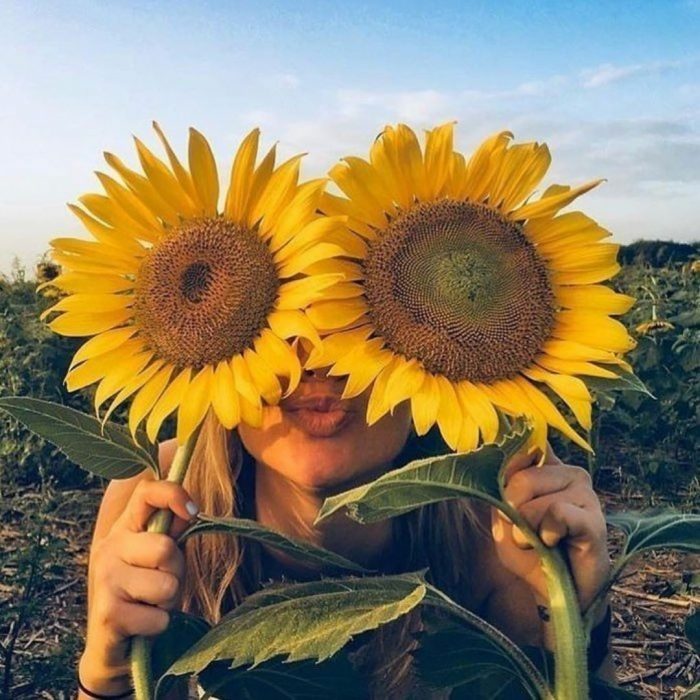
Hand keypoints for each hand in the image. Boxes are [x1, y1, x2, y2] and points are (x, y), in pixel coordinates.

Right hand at [79, 479, 196, 690]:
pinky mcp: (108, 614)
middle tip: (161, 584)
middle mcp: (110, 548)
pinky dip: (158, 625)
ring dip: (168, 602)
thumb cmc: (143, 593)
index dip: (172, 493)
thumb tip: (191, 510)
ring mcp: (105, 580)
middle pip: (166, 548)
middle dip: (175, 571)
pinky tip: (140, 625)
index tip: (193, 511)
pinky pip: (159, 617)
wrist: (110, 646)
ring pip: (166, 585)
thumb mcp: (160, 558)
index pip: (146, 493)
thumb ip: (173, 533)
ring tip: (150, 605)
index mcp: (125, 528)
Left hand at [490, 444, 609, 611]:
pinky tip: (554, 543)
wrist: (556, 593)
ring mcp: (585, 494)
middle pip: (521, 478)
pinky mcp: (594, 519)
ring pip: (536, 501)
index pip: (522, 446)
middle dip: (511, 512)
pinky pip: (557, 514)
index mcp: (545, 466)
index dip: (504, 468)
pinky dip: (547, 533)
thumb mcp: (502, 519)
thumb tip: (499, 463)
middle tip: (523, 533)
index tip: (501, 493)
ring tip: (540, 542)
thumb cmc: (529, 552)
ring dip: (527, 530)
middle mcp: (567, 472)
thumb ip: (498, 491)